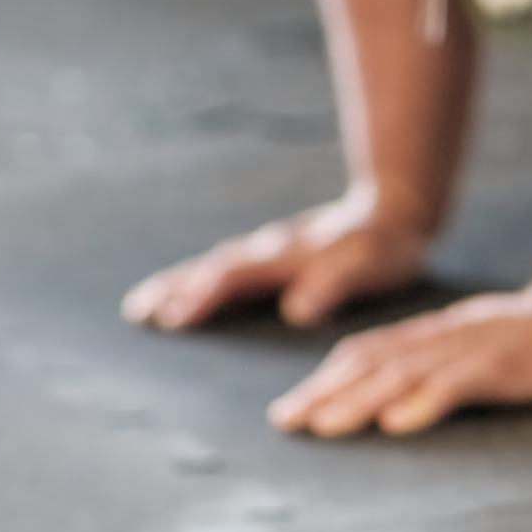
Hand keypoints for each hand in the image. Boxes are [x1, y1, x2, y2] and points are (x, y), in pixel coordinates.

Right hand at [121, 195, 428, 330]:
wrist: (394, 212)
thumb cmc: (383, 248)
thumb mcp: (367, 269)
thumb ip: (333, 287)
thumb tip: (296, 312)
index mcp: (286, 257)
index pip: (235, 278)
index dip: (204, 298)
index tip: (174, 318)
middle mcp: (268, 250)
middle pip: (212, 269)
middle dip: (175, 290)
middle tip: (138, 313)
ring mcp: (266, 249)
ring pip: (212, 266)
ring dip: (177, 284)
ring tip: (141, 306)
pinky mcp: (271, 254)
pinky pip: (225, 266)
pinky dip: (197, 279)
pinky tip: (181, 291)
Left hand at [267, 289, 531, 437]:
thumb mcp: (474, 342)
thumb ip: (436, 361)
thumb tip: (392, 395)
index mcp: (432, 336)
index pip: (366, 355)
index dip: (324, 380)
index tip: (292, 408)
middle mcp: (440, 342)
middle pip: (370, 365)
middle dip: (323, 394)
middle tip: (285, 422)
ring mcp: (467, 354)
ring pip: (401, 377)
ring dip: (358, 403)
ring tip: (323, 427)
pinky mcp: (498, 369)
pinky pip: (455, 386)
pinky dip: (422, 404)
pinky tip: (397, 423)